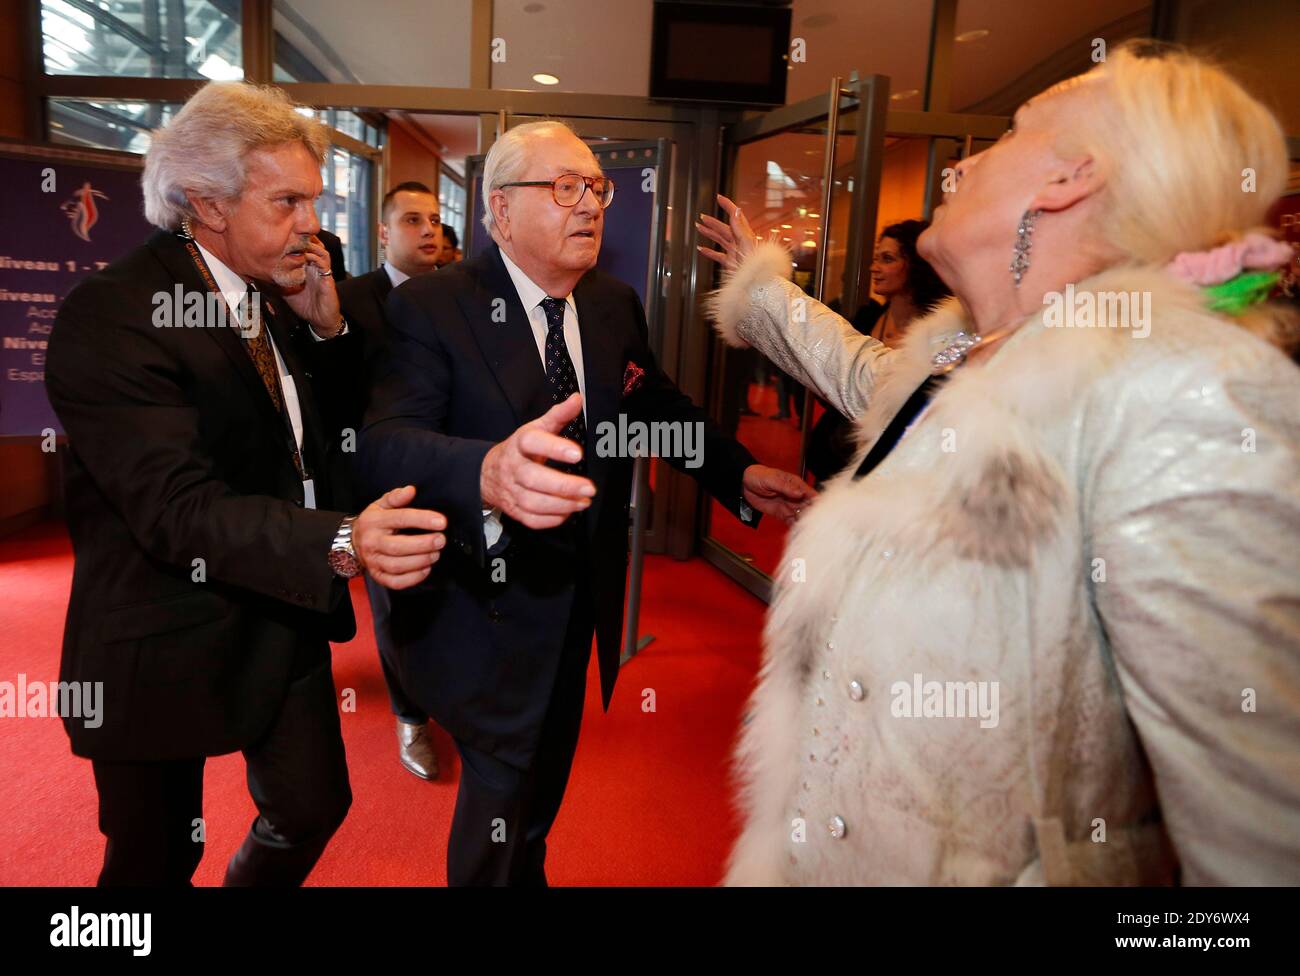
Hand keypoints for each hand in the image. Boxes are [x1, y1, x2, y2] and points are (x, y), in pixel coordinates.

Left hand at [281, 234, 342, 336]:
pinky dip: (315, 257)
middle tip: (292, 234)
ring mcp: (322, 271)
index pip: (304, 248)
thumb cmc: (304, 305)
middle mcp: (316, 266)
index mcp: (307, 267)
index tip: (282, 237)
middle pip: (314, 244)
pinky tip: (306, 257)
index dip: (296, 240)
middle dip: (304, 238)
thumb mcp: (285, 290)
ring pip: (321, 250)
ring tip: (300, 243)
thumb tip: (259, 274)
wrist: (319, 319)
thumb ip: (277, 280)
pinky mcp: (328, 278)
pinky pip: (324, 262)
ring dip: (310, 245)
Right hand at [353, 485, 446, 588]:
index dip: (423, 519)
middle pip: (398, 546)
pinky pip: (396, 582)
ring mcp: (374, 561)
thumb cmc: (373, 522)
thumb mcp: (381, 504)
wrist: (352, 542)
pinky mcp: (378, 576)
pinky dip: (413, 578)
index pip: (401, 519)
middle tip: (441, 540)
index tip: (441, 522)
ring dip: (420, 561)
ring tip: (435, 554)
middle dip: (423, 544)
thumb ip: (396, 497)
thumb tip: (410, 490)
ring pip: (397, 566)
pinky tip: (426, 569)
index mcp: (375, 521)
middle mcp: (372, 542)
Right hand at [480, 393, 596, 529]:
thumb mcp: (536, 429)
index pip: (533, 443)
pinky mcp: (514, 510)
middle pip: (533, 478)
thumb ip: (558, 415)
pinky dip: (552, 519)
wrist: (488, 473)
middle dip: (563, 485)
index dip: (554, 448)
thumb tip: (576, 399)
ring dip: (562, 504)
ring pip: (533, 502)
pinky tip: (567, 511)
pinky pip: (532, 519)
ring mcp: (512, 491)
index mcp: (519, 444)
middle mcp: (513, 468)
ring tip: (583, 501)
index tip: (577, 453)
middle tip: (588, 487)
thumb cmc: (519, 451)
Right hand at [695, 193, 766, 272]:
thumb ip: (740, 227)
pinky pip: (717, 256)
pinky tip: (701, 249)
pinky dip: (709, 252)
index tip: (719, 198)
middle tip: (702, 216)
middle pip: (724, 228)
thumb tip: (736, 211)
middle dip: (713, 222)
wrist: (756, 282)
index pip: (735, 216)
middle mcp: (739, 242)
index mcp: (744, 235)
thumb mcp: (747, 243)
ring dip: (709, 233)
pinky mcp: (731, 263)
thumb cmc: (756, 265)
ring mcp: (735, 252)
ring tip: (699, 228)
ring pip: (720, 240)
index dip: (727, 206)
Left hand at [742, 464, 817, 524]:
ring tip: (807, 531)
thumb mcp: (772, 479)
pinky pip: (790, 521)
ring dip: (804, 522)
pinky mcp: (781, 513)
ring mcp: (789, 505)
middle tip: (814, 525)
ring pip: (801, 515)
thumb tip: (800, 493)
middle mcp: (795, 496)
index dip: (817, 503)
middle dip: (812, 515)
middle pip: (808, 507)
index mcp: (796, 485)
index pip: (810, 494)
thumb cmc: (759, 476)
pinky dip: (794, 527)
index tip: (820, 512)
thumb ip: (786, 487)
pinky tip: (797, 533)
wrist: (744, 483)